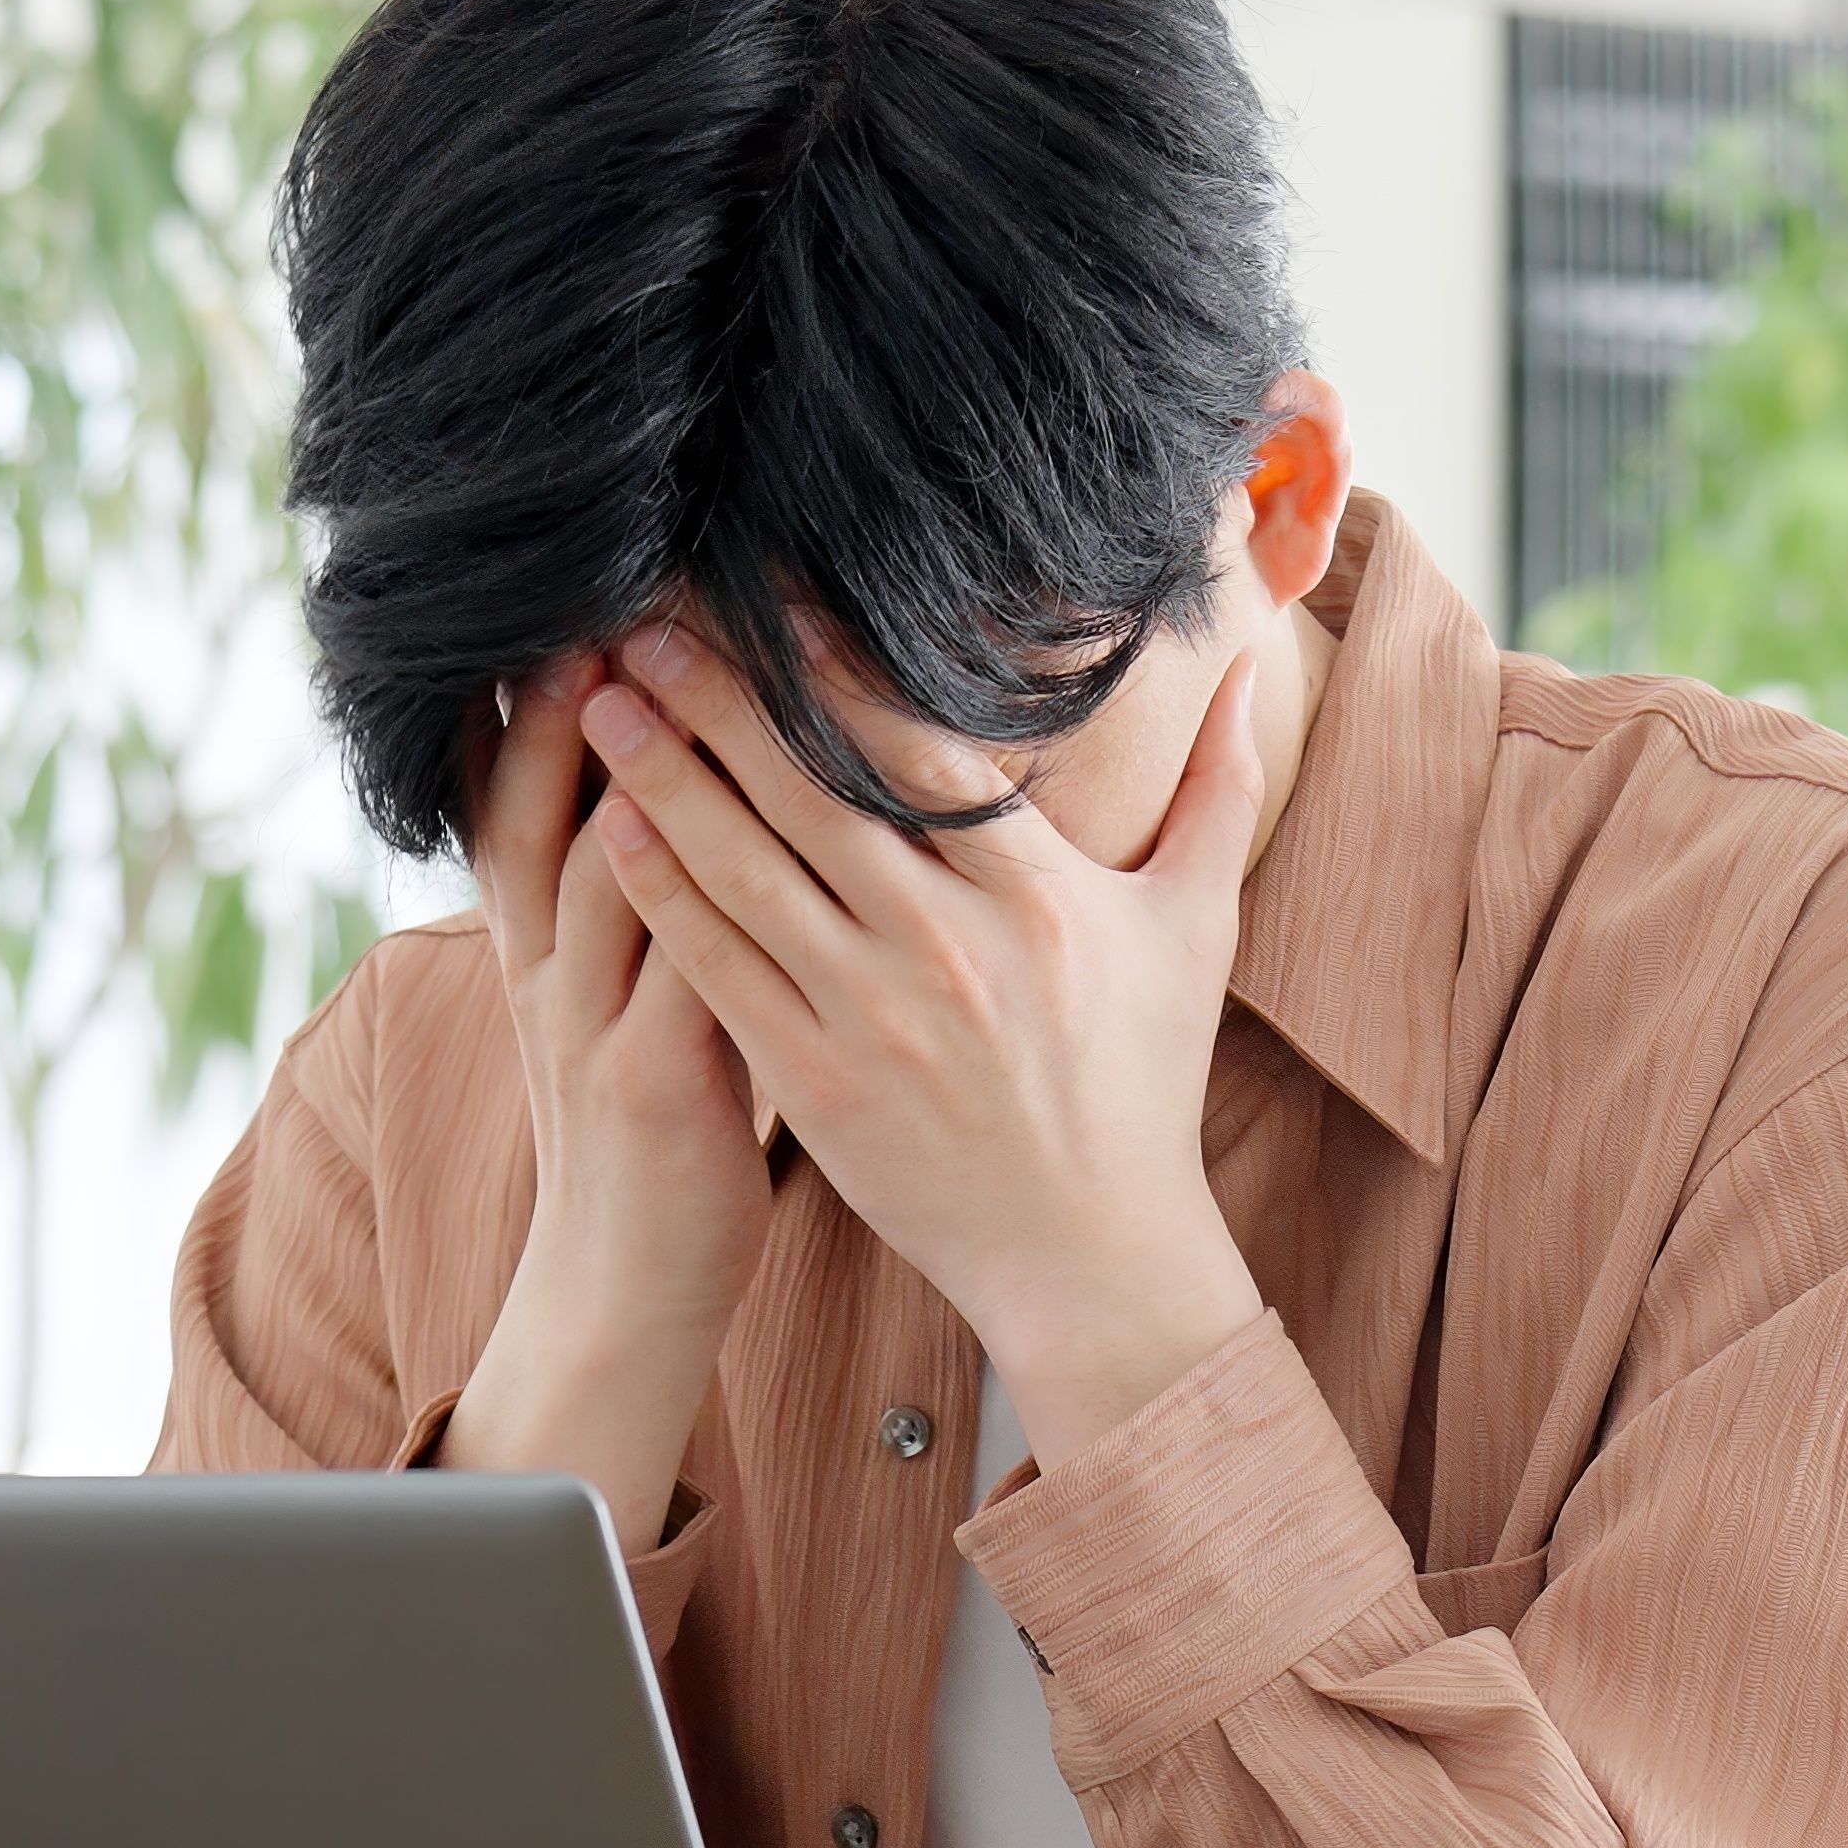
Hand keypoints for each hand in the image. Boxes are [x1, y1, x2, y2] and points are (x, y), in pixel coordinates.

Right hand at [436, 652, 776, 1550]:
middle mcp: (547, 965)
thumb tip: (689, 759)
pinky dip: (687, 899)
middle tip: (601, 581)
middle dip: (562, 692)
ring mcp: (588, 1024)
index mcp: (542, 935)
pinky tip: (716, 833)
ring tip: (639, 668)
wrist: (625, 1287)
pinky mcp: (645, 1086)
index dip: (530, 686)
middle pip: (535, 803)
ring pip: (591, 871)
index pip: (516, 787)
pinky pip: (667, 971)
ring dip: (615, 769)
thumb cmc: (659, 1116)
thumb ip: (647, 882)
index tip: (575, 579)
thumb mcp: (630, 985)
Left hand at [578, 619, 1270, 1455]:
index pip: (920, 750)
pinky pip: (722, 970)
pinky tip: (609, 829)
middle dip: (718, 696)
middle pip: (811, 793)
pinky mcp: (816, 1084)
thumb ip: (1217, 787)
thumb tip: (1246, 666)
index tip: (769, 593)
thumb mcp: (1196, 928)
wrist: (1090, 1254)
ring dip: (667, 776)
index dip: (836, 664)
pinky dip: (663, 896)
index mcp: (1038, 895)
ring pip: (748, 872)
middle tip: (641, 617)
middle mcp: (950, 947)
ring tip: (601, 697)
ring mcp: (875, 1017)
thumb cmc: (1143, 1082)